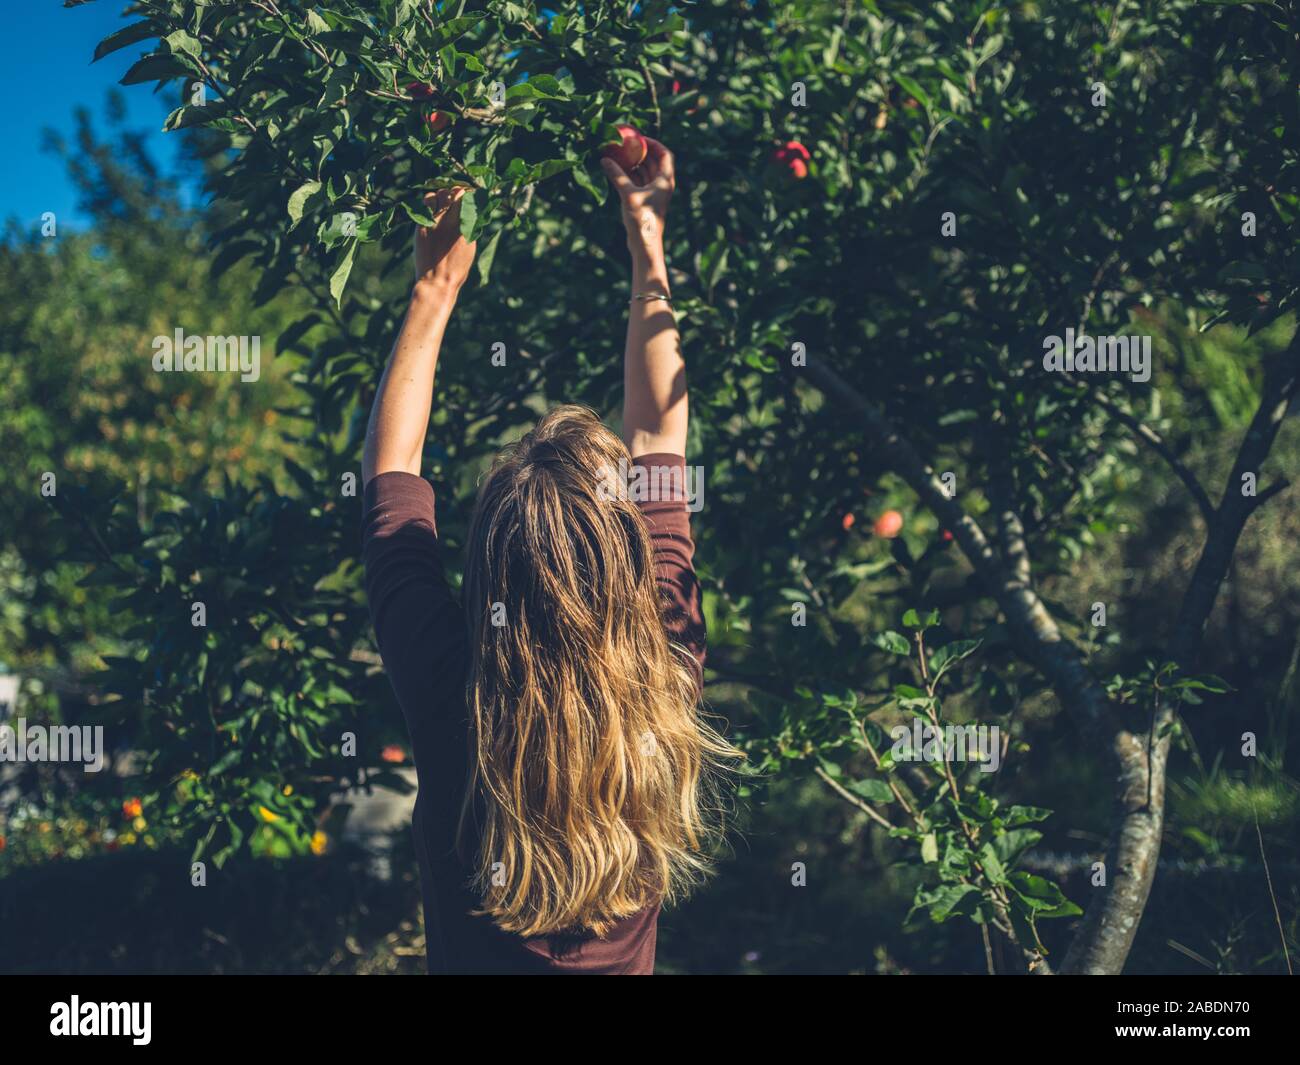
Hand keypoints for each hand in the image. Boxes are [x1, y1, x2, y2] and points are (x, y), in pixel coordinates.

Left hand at [413, 187, 476, 290]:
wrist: (436, 282)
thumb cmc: (457, 268)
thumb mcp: (469, 246)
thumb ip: (468, 227)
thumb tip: (469, 211)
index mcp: (463, 227)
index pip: (465, 197)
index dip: (467, 192)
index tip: (469, 194)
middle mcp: (448, 222)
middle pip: (451, 193)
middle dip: (455, 192)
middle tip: (456, 197)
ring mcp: (433, 223)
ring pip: (436, 195)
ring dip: (441, 196)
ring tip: (443, 203)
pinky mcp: (421, 227)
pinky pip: (424, 206)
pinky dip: (429, 203)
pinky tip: (433, 210)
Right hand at [601, 136, 673, 257]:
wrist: (645, 244)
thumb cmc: (641, 219)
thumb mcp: (628, 194)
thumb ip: (617, 175)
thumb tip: (604, 159)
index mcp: (665, 181)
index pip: (665, 155)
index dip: (654, 144)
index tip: (640, 138)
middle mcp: (662, 185)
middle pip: (654, 162)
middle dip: (641, 152)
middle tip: (627, 144)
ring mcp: (654, 194)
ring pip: (645, 172)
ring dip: (634, 164)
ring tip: (620, 155)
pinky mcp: (645, 201)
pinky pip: (638, 183)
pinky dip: (630, 175)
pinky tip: (617, 171)